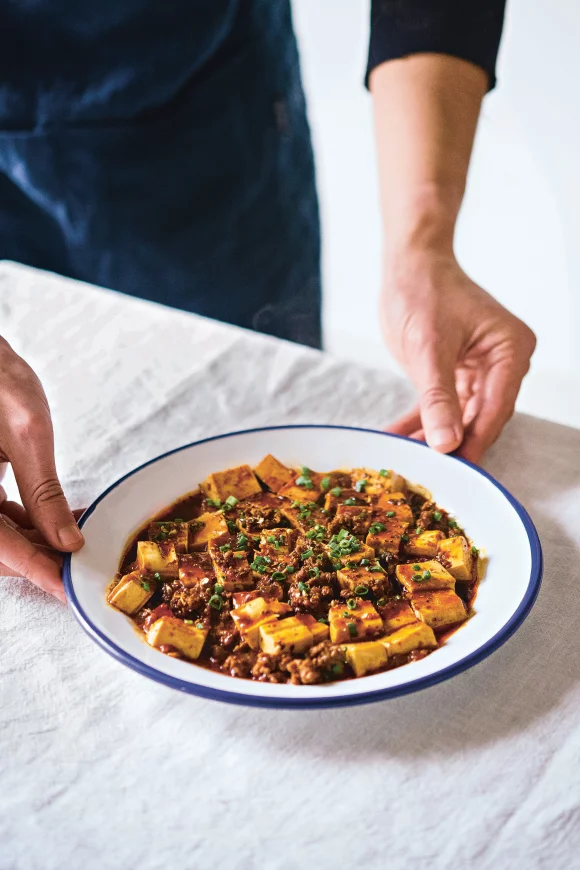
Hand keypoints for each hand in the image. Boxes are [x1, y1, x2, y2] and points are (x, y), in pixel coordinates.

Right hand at [0, 338, 83, 600]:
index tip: (67, 588)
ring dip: (35, 542)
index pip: (0, 546)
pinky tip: (58, 519)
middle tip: (81, 565)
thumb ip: (44, 491)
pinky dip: (25, 522)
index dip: (37, 570)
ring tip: (78, 538)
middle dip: (39, 559)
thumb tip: (66, 540)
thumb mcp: (26, 430)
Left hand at [382, 249, 535, 462]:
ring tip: (407, 458)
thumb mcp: (428, 347)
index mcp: (511, 350)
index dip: (476, 441)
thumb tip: (447, 444)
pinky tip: (397, 436)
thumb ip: (438, 398)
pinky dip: (420, 420)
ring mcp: (480, 369)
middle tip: (430, 472)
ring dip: (433, 435)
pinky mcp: (455, 372)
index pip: (496, 408)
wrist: (407, 264)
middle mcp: (502, 362)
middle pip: (481, 416)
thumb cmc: (423, 291)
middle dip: (453, 443)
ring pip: (459, 416)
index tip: (458, 471)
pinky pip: (440, 404)